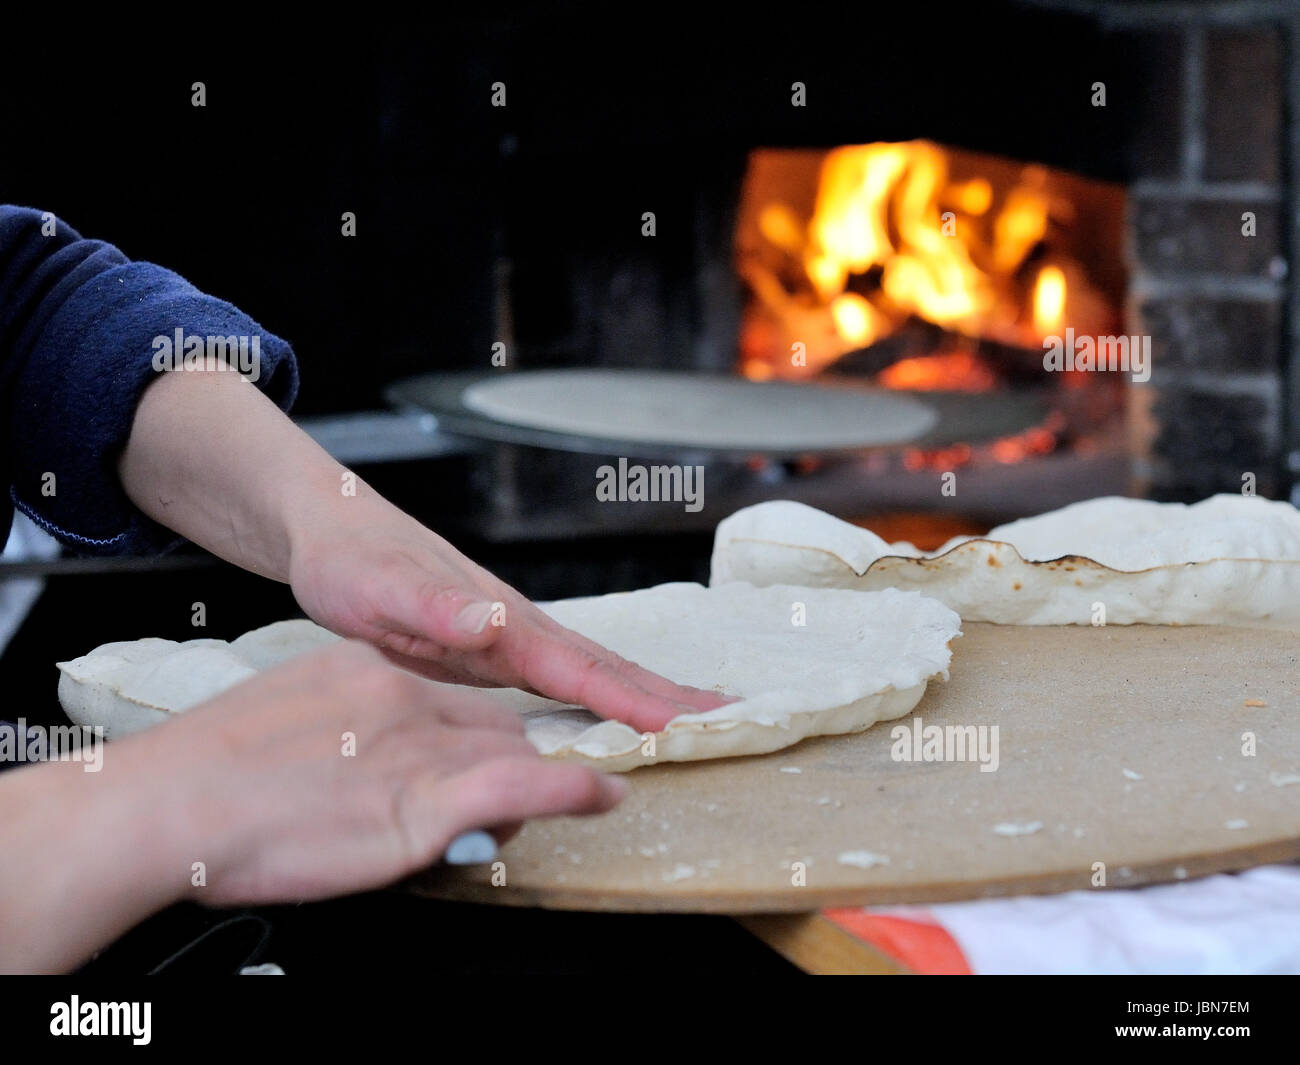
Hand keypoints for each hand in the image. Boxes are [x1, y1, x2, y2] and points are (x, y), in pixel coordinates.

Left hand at [118, 365, 727, 734]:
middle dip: (663, 691)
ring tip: (688, 713)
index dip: (632, 699)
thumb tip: (492, 620)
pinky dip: (600, 688)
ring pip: (589, 666)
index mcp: (498, 622)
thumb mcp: (377, 589)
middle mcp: (514, 625)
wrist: (329, 528)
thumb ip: (434, 607)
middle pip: (604, 663)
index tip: (683, 724)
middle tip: (724, 717)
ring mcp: (507, 632)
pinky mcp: (492, 642)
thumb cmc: (349, 560)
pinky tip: (609, 704)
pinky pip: (560, 673)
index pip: (578, 669)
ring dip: (642, 690)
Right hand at [134, 639, 625, 906]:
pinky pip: (524, 784)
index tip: (506, 743)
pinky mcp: (426, 796)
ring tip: (571, 798)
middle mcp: (400, 695)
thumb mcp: (286, 721)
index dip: (478, 729)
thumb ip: (340, 729)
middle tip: (517, 795)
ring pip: (510, 750)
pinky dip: (571, 789)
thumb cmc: (207, 777)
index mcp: (364, 670)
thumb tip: (361, 761)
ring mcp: (417, 743)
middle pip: (491, 719)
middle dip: (510, 758)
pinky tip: (601, 793)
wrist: (167, 803)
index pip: (449, 692)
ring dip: (543, 779)